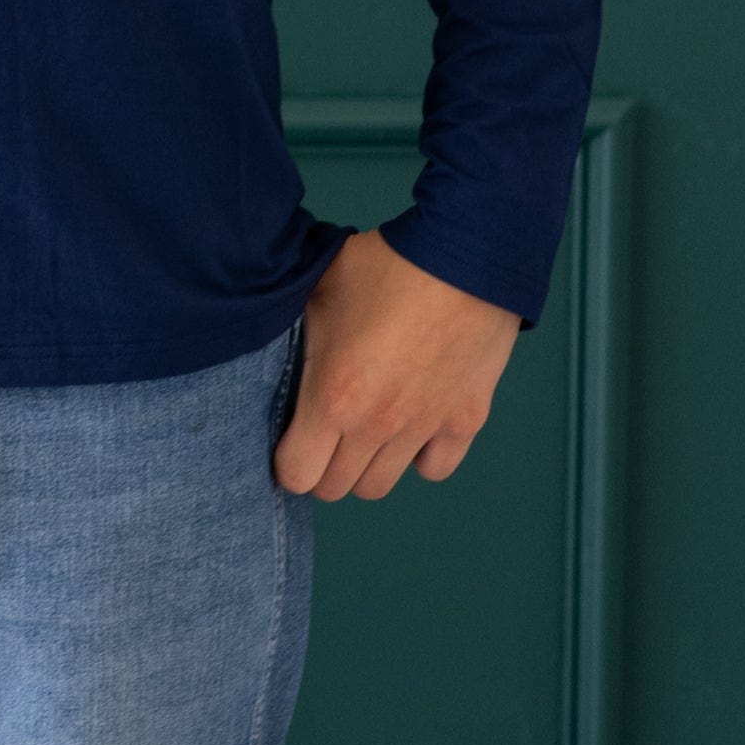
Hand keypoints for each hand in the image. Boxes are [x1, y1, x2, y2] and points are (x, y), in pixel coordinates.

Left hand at [272, 228, 521, 500]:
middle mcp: (377, 427)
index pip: (298, 475)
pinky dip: (419, 455)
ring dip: (365, 464)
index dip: (287, 460)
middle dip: (322, 465)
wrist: (462, 257)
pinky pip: (434, 469)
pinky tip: (412, 423)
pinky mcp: (464, 422)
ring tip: (364, 429)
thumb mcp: (319, 292)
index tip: (291, 438)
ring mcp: (424, 429)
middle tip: (324, 431)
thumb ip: (298, 337)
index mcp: (333, 397)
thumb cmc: (382, 268)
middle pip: (337, 487)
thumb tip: (280, 351)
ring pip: (381, 485)